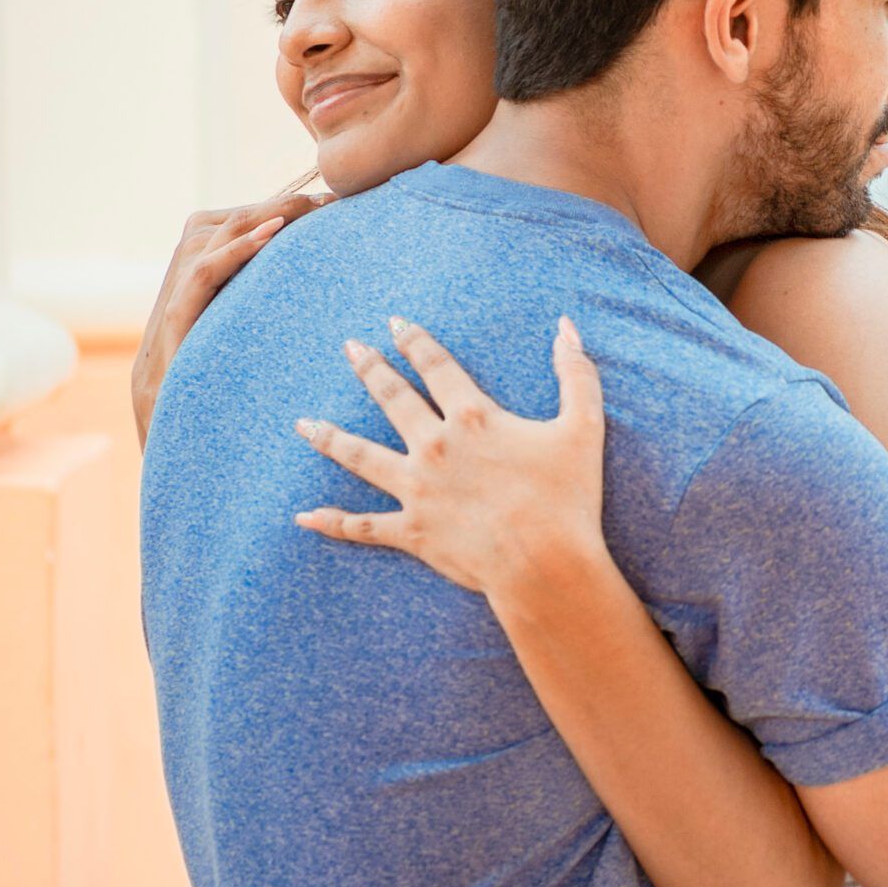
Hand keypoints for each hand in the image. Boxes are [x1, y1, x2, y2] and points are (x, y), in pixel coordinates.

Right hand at [132, 191, 330, 441]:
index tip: (316, 209)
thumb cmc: (228, 446)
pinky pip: (198, 279)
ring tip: (308, 207)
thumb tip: (318, 314)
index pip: (212, 242)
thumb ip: (261, 343)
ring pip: (198, 243)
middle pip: (203, 230)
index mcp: (184, 319)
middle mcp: (168, 315)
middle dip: (262, 208)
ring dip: (255, 217)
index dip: (259, 219)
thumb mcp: (247, 385)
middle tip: (322, 201)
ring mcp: (163, 328)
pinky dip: (234, 249)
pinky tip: (275, 232)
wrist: (187, 488)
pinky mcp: (169, 343)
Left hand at [292, 315, 606, 603]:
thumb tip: (567, 326)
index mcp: (473, 418)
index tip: (395, 322)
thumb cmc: (567, 497)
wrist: (545, 564)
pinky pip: (363, 526)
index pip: (437, 367)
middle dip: (370, 369)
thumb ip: (576, 372)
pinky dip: (331, 522)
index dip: (415, 341)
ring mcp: (418, 490)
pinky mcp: (412, 531)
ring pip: (361, 457)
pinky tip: (304, 517)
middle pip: (393, 399)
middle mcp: (436, 447)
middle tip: (349, 348)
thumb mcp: (583, 426)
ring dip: (330, 437)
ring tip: (303, 423)